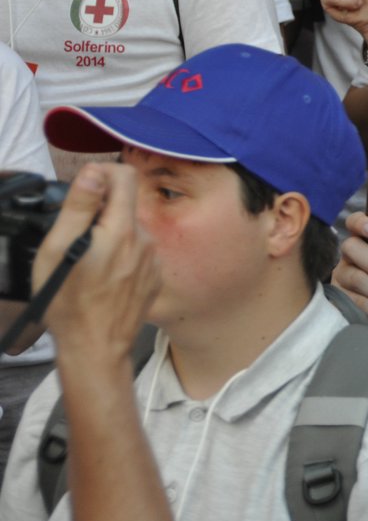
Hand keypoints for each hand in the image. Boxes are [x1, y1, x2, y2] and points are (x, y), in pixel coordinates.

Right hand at [31, 164, 160, 368]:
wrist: (96, 347)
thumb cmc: (68, 303)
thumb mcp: (58, 251)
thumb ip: (79, 208)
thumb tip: (93, 173)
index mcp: (121, 230)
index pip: (124, 176)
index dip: (101, 174)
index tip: (84, 189)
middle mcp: (145, 240)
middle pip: (125, 205)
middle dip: (100, 213)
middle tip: (75, 238)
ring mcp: (154, 259)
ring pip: (130, 231)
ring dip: (110, 237)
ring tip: (88, 264)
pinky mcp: (155, 276)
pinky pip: (138, 253)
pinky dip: (121, 256)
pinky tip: (103, 278)